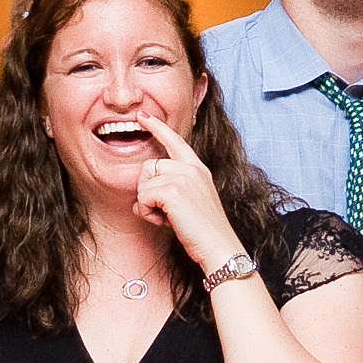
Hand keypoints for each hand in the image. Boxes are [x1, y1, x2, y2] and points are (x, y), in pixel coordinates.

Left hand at [133, 114, 244, 268]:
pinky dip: (148, 213)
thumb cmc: (204, 231)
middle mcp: (191, 168)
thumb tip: (145, 187)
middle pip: (149, 166)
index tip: (143, 115)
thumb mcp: (193, 200)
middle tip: (166, 212)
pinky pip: (143, 197)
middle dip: (148, 190)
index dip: (157, 127)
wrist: (219, 247)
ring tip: (168, 218)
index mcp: (198, 169)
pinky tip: (165, 222)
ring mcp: (183, 178)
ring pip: (144, 182)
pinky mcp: (172, 190)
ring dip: (148, 204)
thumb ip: (175, 186)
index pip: (175, 141)